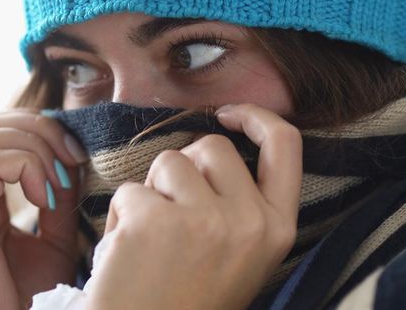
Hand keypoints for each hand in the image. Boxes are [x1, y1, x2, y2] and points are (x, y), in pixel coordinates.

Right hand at [0, 109, 87, 308]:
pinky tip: (46, 200)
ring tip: (58, 183)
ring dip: (30, 145)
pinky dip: (24, 167)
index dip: (33, 129)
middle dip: (33, 126)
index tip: (74, 156)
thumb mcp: (53, 243)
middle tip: (71, 157)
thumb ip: (57, 201)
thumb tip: (72, 161)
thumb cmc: (26, 302)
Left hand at [87, 104, 302, 309]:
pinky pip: (130, 190)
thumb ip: (242, 205)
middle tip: (172, 218)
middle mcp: (249, 221)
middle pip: (212, 147)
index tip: (228, 115)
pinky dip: (120, 217)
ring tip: (150, 241)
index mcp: (278, 229)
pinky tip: (126, 255)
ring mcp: (202, 220)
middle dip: (185, 169)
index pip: (286, 144)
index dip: (256, 118)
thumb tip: (216, 142)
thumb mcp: (241, 257)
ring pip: (169, 161)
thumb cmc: (188, 302)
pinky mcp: (154, 220)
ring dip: (152, 191)